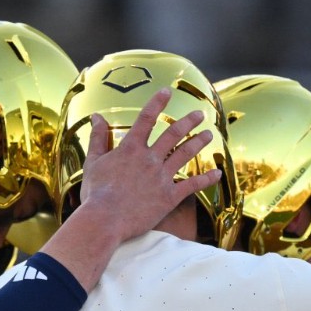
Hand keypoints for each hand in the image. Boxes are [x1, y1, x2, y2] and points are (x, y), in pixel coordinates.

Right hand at [75, 88, 222, 241]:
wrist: (105, 219)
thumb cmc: (96, 193)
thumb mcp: (93, 162)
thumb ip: (97, 137)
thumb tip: (96, 116)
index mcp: (131, 148)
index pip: (146, 117)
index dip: (157, 102)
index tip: (167, 91)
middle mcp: (150, 158)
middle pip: (173, 133)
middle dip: (188, 122)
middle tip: (200, 114)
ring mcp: (161, 176)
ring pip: (185, 154)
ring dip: (198, 142)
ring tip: (208, 134)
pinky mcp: (169, 196)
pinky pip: (192, 185)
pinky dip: (206, 179)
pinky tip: (217, 173)